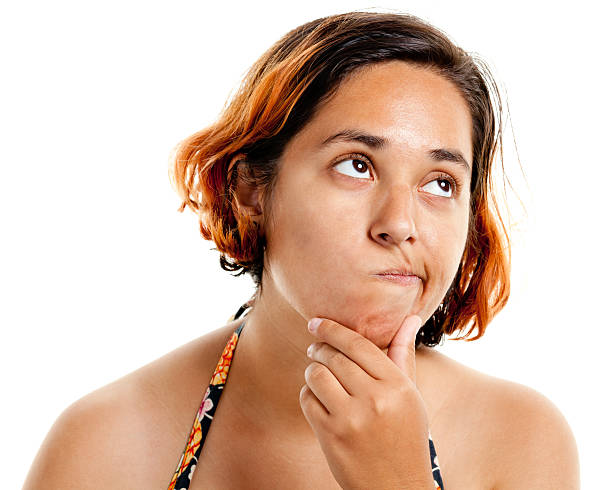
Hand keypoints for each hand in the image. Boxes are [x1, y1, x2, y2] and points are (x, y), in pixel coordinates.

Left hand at [299, 315, 432, 489]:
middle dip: (318, 348)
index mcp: (397, 387)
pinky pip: (307, 399)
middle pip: (333, 357)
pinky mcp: (330, 436)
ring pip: (316, 374)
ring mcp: (350, 419)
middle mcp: (375, 400)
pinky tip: (318, 397)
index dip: (332, 329)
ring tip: (317, 373)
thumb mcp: (411, 396)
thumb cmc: (405, 437)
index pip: (358, 344)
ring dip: (312, 370)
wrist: (396, 488)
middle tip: (315, 348)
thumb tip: (410, 318)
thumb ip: (403, 355)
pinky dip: (308, 394)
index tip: (316, 322)